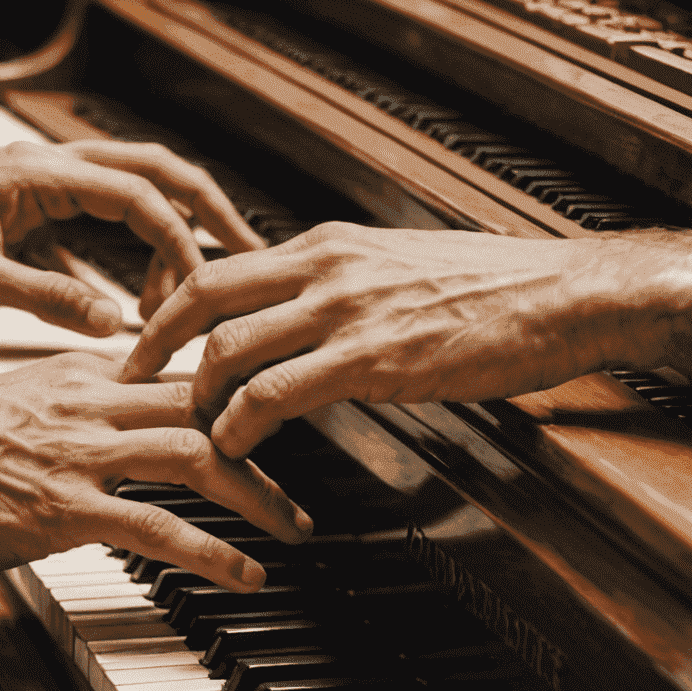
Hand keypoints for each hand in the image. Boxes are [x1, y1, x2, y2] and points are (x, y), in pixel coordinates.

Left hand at [0, 141, 263, 334]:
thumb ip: (47, 297)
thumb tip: (113, 320)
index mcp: (35, 173)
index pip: (136, 194)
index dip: (179, 240)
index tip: (203, 286)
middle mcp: (45, 166)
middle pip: (152, 170)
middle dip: (204, 207)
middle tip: (249, 249)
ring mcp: (40, 183)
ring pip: (132, 188)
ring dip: (171, 227)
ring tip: (198, 280)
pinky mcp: (31, 207)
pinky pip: (102, 214)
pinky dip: (134, 241)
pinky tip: (143, 284)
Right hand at [0, 352, 312, 585]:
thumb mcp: (27, 400)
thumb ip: (87, 404)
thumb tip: (131, 416)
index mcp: (86, 373)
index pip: (183, 374)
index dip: (238, 397)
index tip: (273, 422)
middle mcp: (93, 402)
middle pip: (207, 408)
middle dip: (268, 443)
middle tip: (302, 482)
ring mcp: (81, 453)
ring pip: (198, 458)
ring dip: (259, 496)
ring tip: (293, 529)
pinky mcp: (64, 507)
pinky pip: (158, 527)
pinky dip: (212, 551)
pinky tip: (245, 574)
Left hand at [123, 223, 659, 457]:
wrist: (563, 293)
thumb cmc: (495, 286)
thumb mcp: (400, 268)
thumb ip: (345, 286)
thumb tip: (308, 315)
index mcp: (328, 244)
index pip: (224, 261)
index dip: (174, 299)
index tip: (151, 331)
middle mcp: (325, 266)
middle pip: (203, 290)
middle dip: (153, 336)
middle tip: (128, 374)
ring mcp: (346, 309)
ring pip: (229, 343)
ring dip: (196, 392)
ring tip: (190, 428)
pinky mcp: (372, 357)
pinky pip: (277, 391)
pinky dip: (241, 422)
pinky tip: (238, 446)